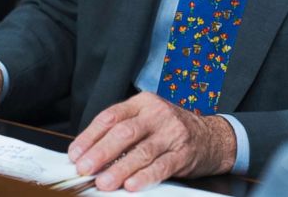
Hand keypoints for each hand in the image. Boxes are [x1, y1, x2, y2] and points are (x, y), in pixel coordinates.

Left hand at [67, 92, 235, 191]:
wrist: (211, 137)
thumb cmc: (170, 129)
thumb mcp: (147, 119)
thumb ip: (121, 131)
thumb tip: (88, 153)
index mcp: (143, 103)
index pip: (111, 116)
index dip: (90, 136)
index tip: (75, 153)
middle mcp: (157, 114)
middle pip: (124, 132)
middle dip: (101, 152)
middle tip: (84, 168)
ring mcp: (172, 133)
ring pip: (142, 151)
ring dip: (120, 169)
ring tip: (104, 182)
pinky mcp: (183, 153)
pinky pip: (162, 166)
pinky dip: (145, 177)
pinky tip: (132, 185)